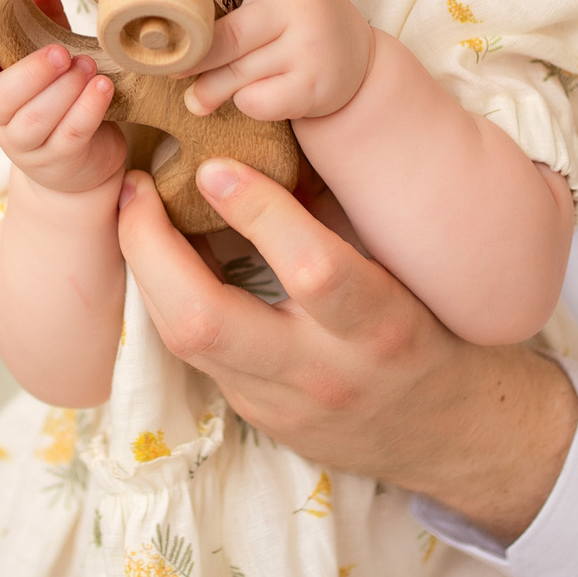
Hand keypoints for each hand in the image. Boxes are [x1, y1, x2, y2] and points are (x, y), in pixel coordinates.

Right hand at [0, 30, 124, 197]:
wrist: (81, 166)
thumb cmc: (66, 100)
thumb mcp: (54, 60)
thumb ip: (45, 22)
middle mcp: (5, 121)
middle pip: (1, 99)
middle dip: (31, 73)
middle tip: (60, 52)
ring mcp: (30, 147)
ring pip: (36, 120)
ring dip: (63, 90)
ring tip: (87, 67)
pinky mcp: (60, 162)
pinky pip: (70, 136)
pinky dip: (87, 110)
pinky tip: (103, 88)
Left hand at [115, 157, 577, 541]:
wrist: (442, 432)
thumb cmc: (426, 326)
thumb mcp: (403, 273)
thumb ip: (339, 222)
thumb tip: (266, 144)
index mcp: (380, 325)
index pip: (311, 270)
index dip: (257, 211)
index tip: (214, 165)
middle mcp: (325, 372)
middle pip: (206, 321)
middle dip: (152, 249)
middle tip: (135, 187)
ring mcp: (280, 403)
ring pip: (182, 340)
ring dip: (146, 269)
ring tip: (135, 211)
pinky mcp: (253, 415)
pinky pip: (192, 354)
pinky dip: (167, 299)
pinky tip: (159, 259)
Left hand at [172, 0, 374, 122]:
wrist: (359, 61)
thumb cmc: (296, 19)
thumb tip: (173, 21)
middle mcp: (297, 6)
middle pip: (228, 37)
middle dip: (191, 56)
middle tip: (169, 63)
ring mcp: (307, 48)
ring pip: (235, 75)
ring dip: (208, 87)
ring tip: (197, 94)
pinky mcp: (310, 87)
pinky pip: (254, 101)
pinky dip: (242, 101)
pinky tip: (250, 94)